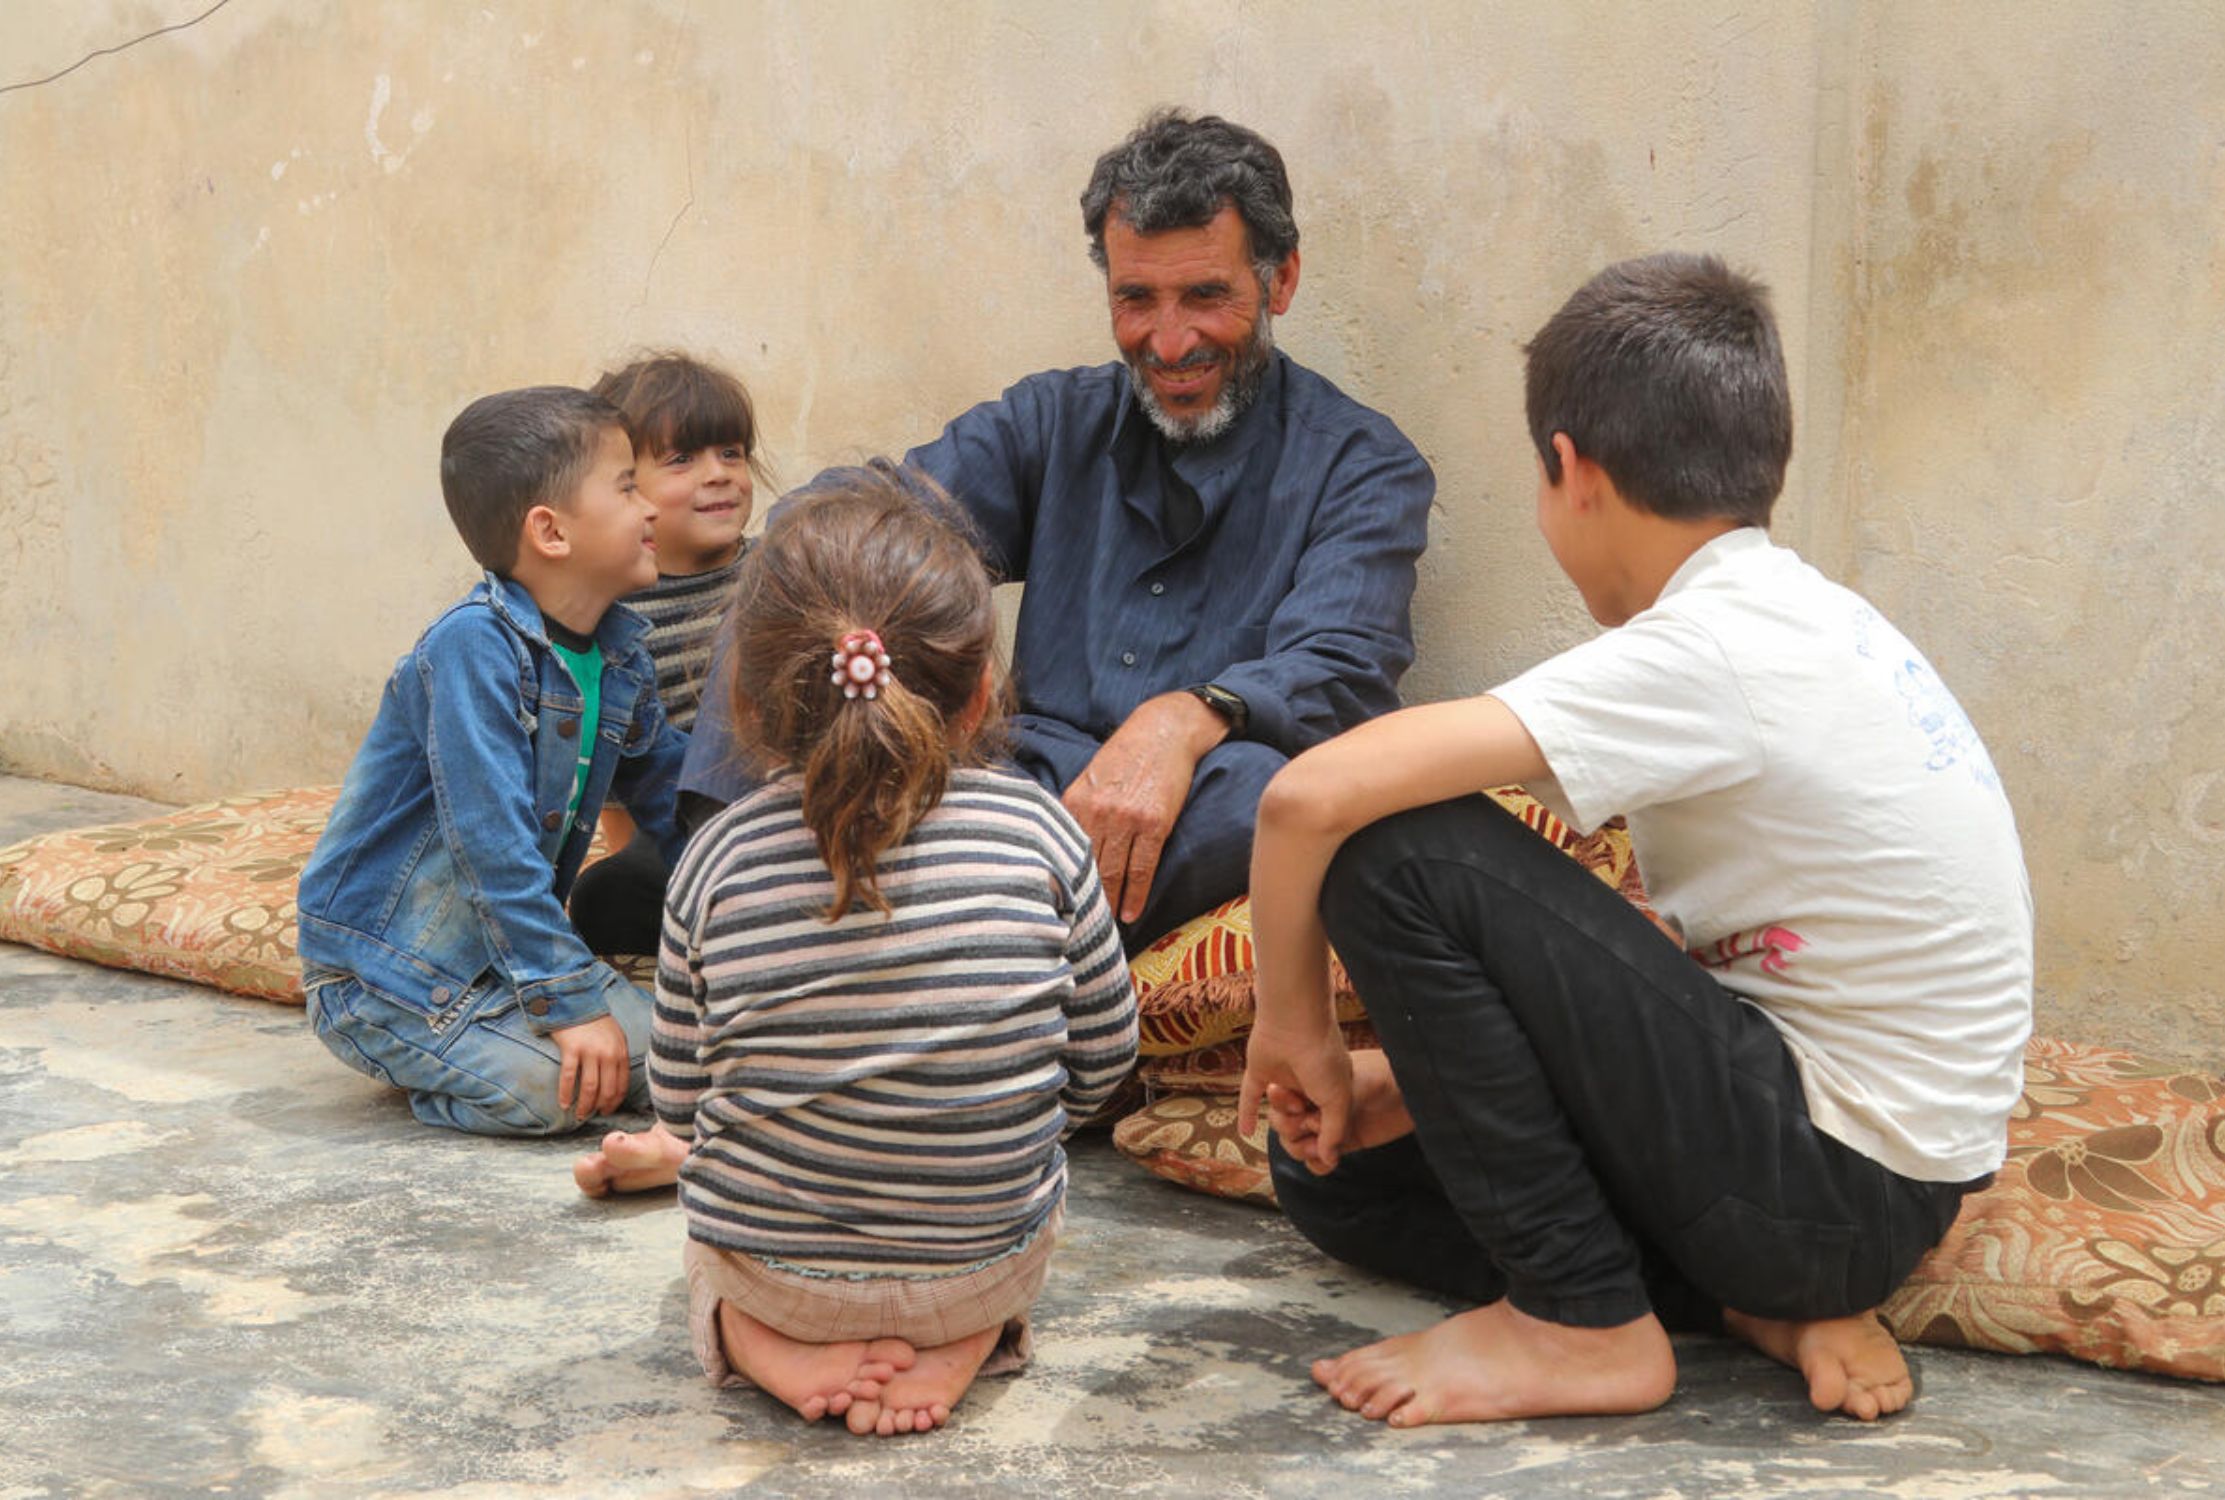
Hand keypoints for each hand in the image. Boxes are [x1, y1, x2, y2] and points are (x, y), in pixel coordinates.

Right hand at [551, 1014, 631, 1118]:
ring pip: (590, 1087)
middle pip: (607, 1090)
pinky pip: (569, 1077)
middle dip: (600, 1107)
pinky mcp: (572, 1049)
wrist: (577, 1002)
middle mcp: (608, 1054)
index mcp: (621, 1052)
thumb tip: (616, 1083)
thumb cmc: (596, 1022)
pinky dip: (566, 1094)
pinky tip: (564, 1104)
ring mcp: (590, 1052)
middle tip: (592, 1115)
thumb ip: (618, 1057)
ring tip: (579, 1115)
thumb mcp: (616, 1038)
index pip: (622, 1085)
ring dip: (584, 1105)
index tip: (607, 1111)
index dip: (615, 1102)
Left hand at [1063, 692, 1225, 923]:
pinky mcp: (1155, 823)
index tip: (1055, 906)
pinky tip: (1131, 913)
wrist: (1164, 731)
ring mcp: (1127, 818)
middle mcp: (1098, 811)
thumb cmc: (1126, 754)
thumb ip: (1074, 809)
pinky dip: (1136, 895)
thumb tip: (1057, 843)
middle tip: (1077, 926)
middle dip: (1081, 900)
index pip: (1061, 851)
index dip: (1059, 882)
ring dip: (1109, 904)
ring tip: (1104, 926)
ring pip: (1113, 873)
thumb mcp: (1090, 777)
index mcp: (1075, 800)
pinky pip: (1142, 868)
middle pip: (1086, 868)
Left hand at [1238, 1018, 1354, 1173]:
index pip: (1324, 1126)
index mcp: (1330, 1091)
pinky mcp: (1259, 1072)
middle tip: (1302, 1119)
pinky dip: (1246, 1114)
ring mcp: (1282, 1078)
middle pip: (1298, 1123)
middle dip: (1299, 1126)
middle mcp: (1306, 1086)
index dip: (1321, 1138)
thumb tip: (1329, 1161)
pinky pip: (1249, 1098)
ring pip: (1276, 1113)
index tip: (1319, 1145)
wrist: (1295, 1024)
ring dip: (1280, 1113)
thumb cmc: (1323, 1059)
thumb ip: (1334, 1133)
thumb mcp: (1338, 1101)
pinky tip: (1245, 1132)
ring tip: (1290, 1100)